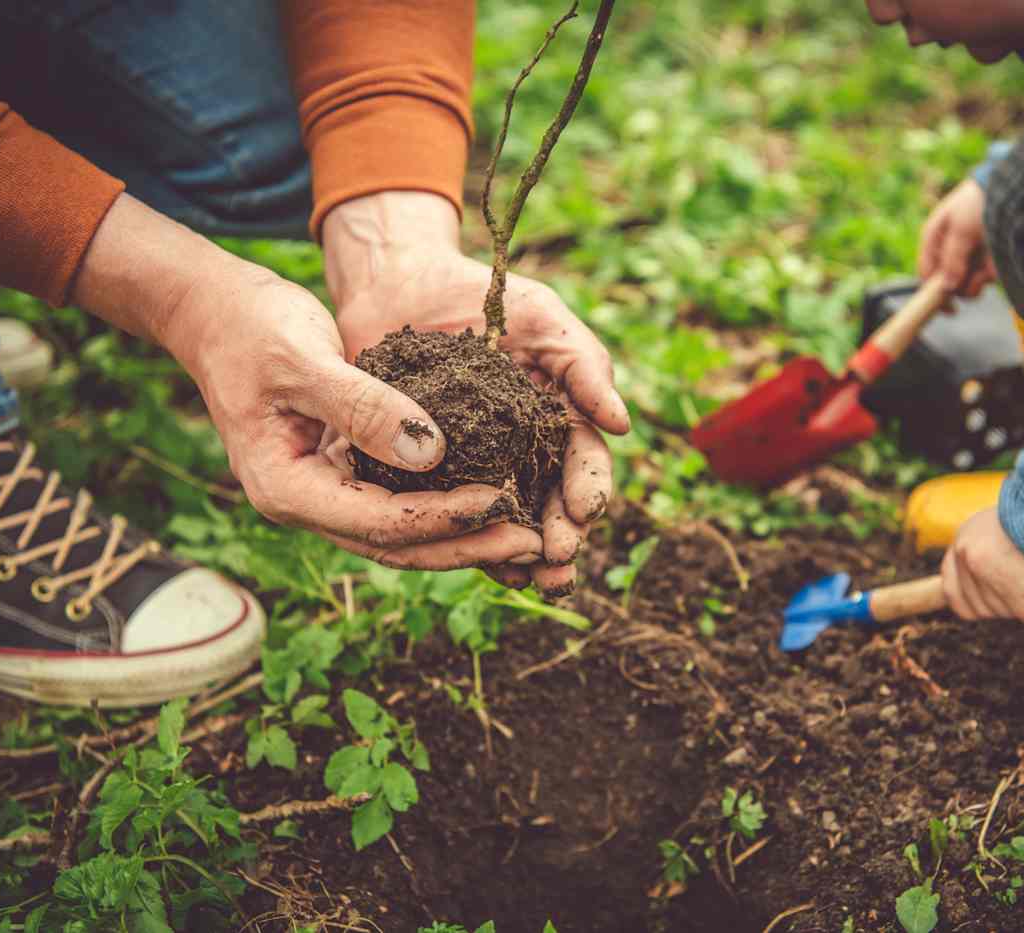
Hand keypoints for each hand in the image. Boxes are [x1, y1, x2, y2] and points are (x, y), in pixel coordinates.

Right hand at [74, 194, 543, 568]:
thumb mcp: (305, 359)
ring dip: (463, 535)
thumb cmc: (251, 328)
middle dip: (466, 545)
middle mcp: (306, 503)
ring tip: (526, 532)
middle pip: (396, 544)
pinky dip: (446, 506)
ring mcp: (325, 492)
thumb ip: (363, 406)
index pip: (377, 521)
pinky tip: (495, 498)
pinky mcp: (345, 472)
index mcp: (286, 488)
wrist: (216, 312)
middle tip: (532, 540)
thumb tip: (433, 452)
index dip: (442, 517)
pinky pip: (401, 503)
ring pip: (403, 533)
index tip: (500, 500)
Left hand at [321, 191, 629, 595]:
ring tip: (532, 581)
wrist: (401, 285)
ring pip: (508, 521)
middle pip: (553, 506)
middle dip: (563, 538)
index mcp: (560, 418)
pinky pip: (450, 514)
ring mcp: (478, 467)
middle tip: (559, 563)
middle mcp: (525, 452)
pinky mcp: (429, 475)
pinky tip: (476, 565)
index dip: (589, 490)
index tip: (585, 512)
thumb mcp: (543, 319)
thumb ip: (584, 367)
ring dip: (523, 555)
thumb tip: (622, 424)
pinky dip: (467, 542)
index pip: (585, 463)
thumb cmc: (484, 295)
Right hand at [919, 179, 997, 297]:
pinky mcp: (987, 263)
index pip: (926, 274)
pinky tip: (996, 259)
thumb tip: (945, 287)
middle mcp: (948, 252)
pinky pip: (983, 280)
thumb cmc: (978, 201)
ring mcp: (968, 259)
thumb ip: (952, 258)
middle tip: (974, 276)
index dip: (933, 290)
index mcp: (934, 240)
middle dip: (960, 285)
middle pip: (946, 285)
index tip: (947, 306)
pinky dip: (990, 275)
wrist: (1011, 186)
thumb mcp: (961, 228)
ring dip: (977, 281)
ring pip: (965, 286)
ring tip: (988, 263)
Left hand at [941, 508, 1023, 621]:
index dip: (973, 599)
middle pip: (982, 607)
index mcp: (963, 541)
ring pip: (1009, 611)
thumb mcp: (1000, 524)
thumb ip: (989, 552)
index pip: (951, 590)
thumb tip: (998, 580)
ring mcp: (987, 577)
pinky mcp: (1014, 592)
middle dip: (1008, 600)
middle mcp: (968, 559)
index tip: (998, 595)